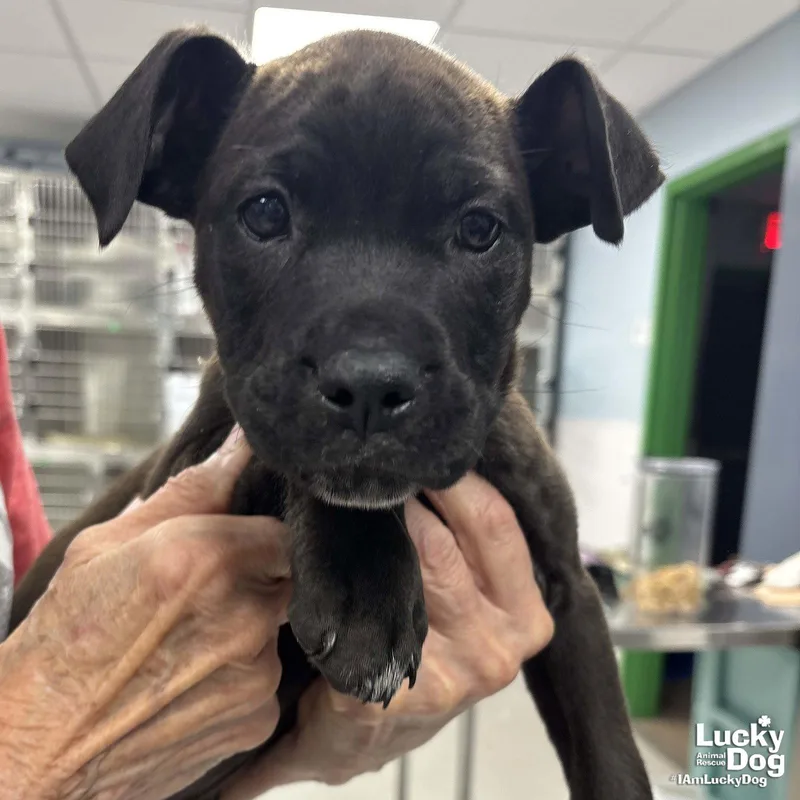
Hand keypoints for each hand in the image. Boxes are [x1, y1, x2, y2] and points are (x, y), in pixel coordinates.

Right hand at [0, 428, 289, 799]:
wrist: (40, 745)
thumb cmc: (65, 640)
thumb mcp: (109, 543)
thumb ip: (192, 489)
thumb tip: (240, 444)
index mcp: (209, 558)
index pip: (283, 529)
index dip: (258, 536)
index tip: (231, 548)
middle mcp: (245, 615)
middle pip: (287, 577)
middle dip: (256, 577)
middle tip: (202, 595)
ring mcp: (256, 672)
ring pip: (278, 627)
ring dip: (246, 627)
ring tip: (187, 642)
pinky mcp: (257, 718)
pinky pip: (266, 677)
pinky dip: (240, 674)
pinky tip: (192, 680)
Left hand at [222, 472, 552, 797]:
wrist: (372, 731)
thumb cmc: (425, 644)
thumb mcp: (475, 595)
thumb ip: (473, 537)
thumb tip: (444, 446)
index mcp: (528, 618)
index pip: (495, 520)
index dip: (452, 475)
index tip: (412, 447)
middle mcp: (498, 651)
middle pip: (440, 542)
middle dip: (394, 498)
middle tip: (360, 466)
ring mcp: (450, 679)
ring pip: (399, 572)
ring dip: (362, 533)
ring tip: (336, 502)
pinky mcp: (394, 696)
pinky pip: (360, 614)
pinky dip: (331, 582)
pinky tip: (315, 561)